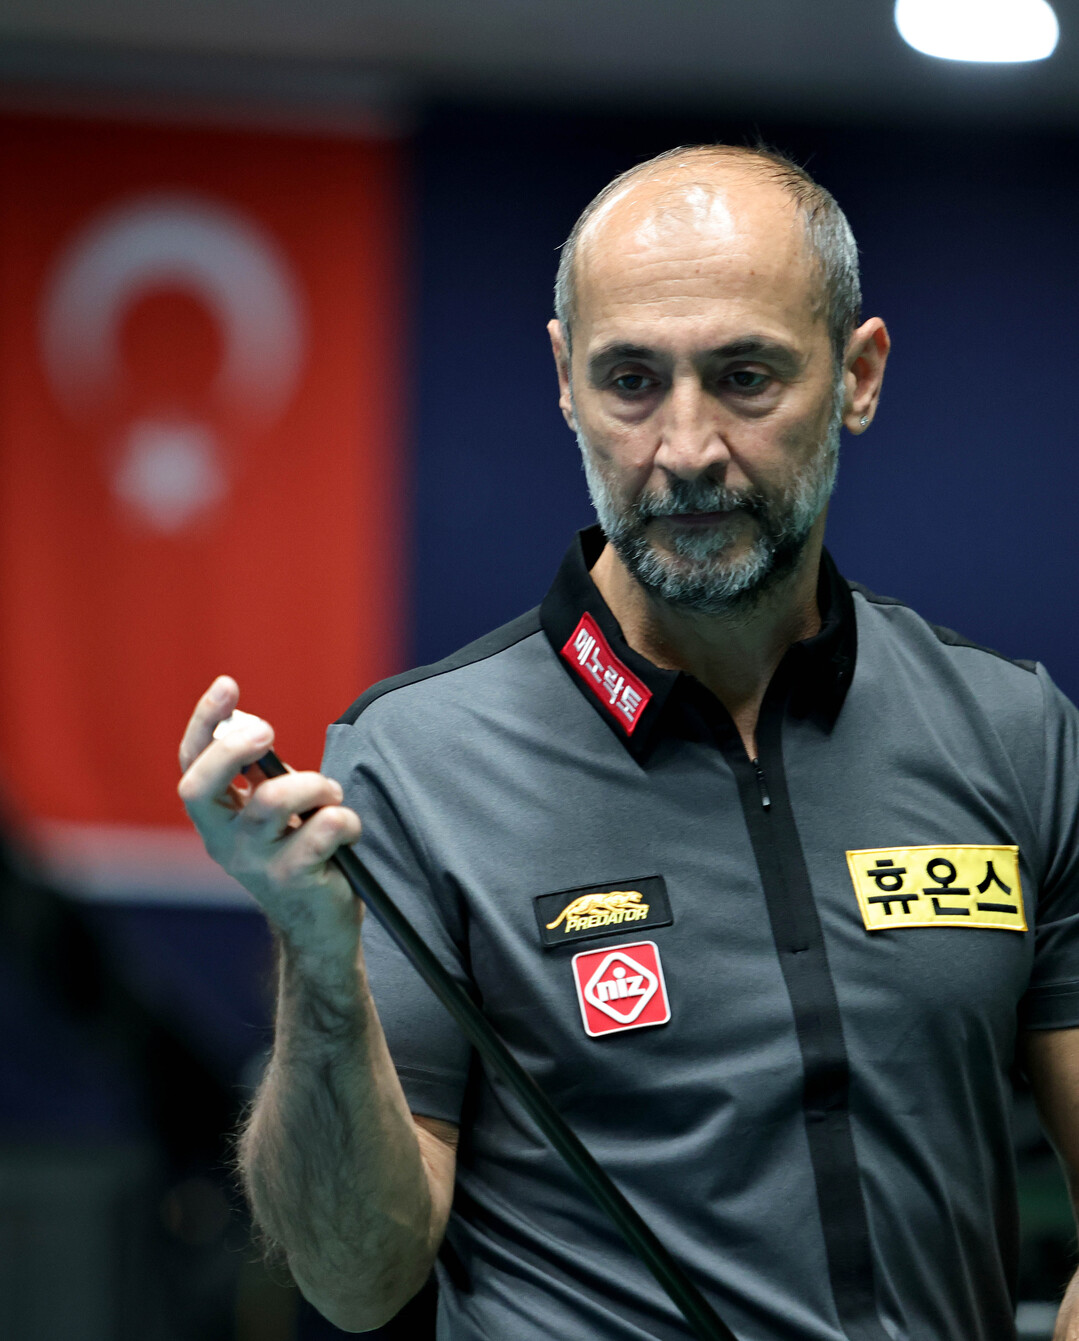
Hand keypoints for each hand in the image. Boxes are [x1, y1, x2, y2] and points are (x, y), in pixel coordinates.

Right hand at [178, 676, 362, 959]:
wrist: (318, 927)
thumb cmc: (300, 852)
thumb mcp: (272, 814)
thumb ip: (261, 778)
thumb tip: (254, 726)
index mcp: (215, 817)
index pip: (191, 764)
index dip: (204, 723)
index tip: (227, 685)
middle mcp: (224, 840)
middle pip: (203, 785)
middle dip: (236, 749)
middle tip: (270, 735)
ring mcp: (255, 862)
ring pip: (274, 801)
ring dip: (313, 784)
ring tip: (330, 793)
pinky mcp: (293, 879)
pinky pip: (323, 829)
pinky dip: (345, 820)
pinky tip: (350, 829)